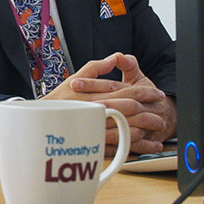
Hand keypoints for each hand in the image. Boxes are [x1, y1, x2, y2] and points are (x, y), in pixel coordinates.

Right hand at [43, 53, 175, 154]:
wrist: (42, 118)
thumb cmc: (60, 98)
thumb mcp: (77, 76)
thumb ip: (96, 67)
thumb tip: (114, 58)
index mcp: (96, 95)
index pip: (127, 92)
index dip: (145, 92)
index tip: (157, 93)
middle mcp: (98, 111)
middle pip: (131, 111)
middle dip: (150, 111)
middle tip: (161, 111)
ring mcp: (97, 128)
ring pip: (128, 130)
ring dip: (146, 129)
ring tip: (157, 128)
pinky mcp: (95, 142)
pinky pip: (119, 146)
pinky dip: (136, 145)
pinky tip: (145, 143)